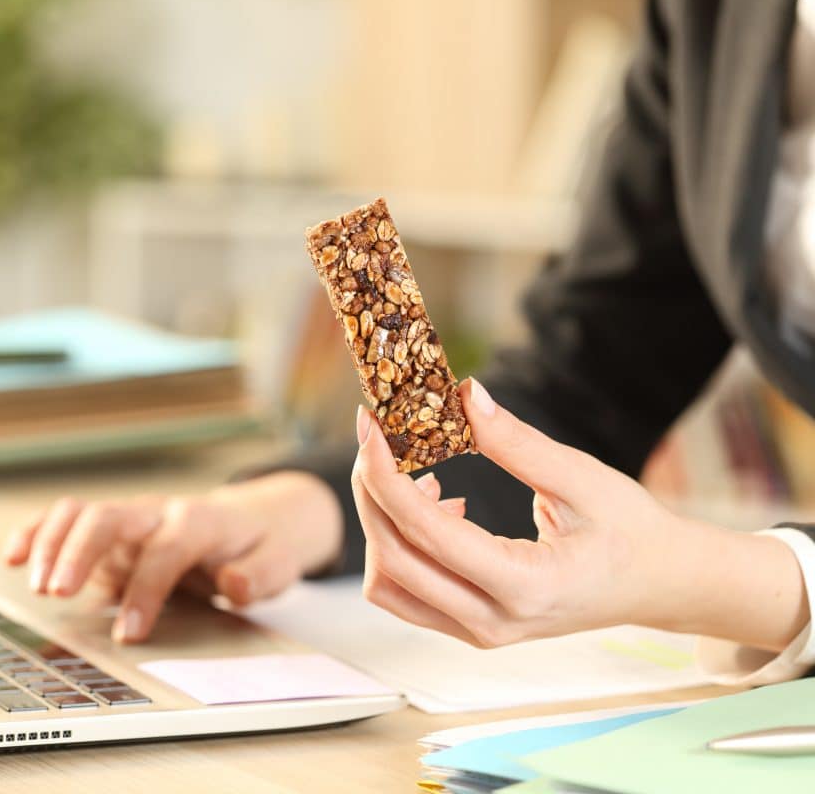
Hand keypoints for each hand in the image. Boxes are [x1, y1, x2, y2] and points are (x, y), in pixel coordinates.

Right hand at [4, 472, 348, 642]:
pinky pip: (65, 520)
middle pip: (110, 517)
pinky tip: (11, 555)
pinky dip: (35, 532)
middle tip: (57, 593)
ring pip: (81, 512)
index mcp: (200, 522)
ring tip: (34, 584)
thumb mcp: (278, 562)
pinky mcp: (108, 533)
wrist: (252, 519)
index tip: (129, 633)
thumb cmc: (258, 546)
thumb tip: (233, 585)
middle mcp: (158, 513)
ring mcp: (129, 520)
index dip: (146, 589)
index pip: (166, 549)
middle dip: (80, 552)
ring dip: (51, 542)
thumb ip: (259, 575)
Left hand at [351, 378, 808, 651]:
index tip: (369, 426)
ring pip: (389, 585)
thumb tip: (465, 396)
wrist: (662, 585)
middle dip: (371, 492)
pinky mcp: (472, 626)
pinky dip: (401, 545)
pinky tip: (438, 501)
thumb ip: (519, 443)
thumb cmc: (632, 531)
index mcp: (525, 586)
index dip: (384, 474)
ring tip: (417, 473)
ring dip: (382, 524)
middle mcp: (493, 622)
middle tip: (376, 436)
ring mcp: (479, 633)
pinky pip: (409, 592)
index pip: (425, 531)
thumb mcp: (584, 479)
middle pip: (392, 560)